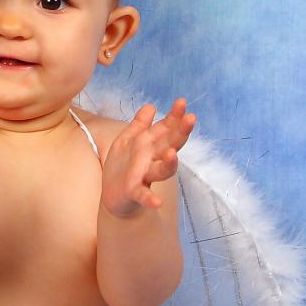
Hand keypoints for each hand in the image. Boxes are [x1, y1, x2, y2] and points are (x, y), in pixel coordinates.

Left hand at [101, 98, 196, 217]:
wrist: (114, 197)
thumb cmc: (124, 167)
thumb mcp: (128, 141)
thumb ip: (140, 125)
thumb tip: (151, 106)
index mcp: (152, 146)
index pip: (167, 129)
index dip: (174, 116)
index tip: (181, 102)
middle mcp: (153, 161)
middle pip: (170, 145)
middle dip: (180, 132)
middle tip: (191, 119)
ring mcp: (145, 177)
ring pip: (161, 170)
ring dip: (169, 164)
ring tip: (172, 154)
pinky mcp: (134, 192)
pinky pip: (144, 195)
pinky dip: (150, 199)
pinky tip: (157, 203)